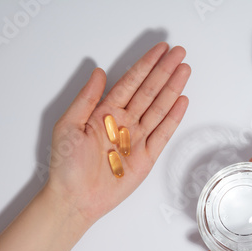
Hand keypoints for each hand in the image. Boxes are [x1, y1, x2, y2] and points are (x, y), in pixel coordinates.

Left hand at [45, 42, 190, 226]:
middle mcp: (124, 122)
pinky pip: (163, 133)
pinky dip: (173, 117)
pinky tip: (182, 100)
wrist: (76, 199)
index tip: (160, 50)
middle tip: (179, 53)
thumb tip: (100, 72)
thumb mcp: (68, 125)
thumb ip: (86, 98)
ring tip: (185, 70)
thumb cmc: (66, 165)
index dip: (146, 65)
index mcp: (105, 112)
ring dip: (173, 89)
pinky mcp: (147, 156)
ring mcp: (137, 139)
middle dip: (164, 71)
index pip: (130, 83)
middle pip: (149, 91)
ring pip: (159, 108)